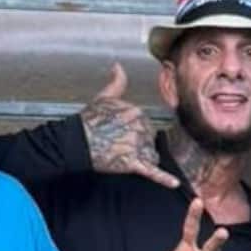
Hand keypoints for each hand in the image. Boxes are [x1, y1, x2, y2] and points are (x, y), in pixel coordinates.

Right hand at [82, 60, 179, 185]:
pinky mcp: (133, 163)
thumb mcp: (103, 98)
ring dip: (141, 158)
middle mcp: (141, 128)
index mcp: (137, 113)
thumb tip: (118, 65)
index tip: (118, 132)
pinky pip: (152, 171)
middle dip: (138, 145)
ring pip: (150, 155)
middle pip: (150, 141)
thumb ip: (116, 83)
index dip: (134, 131)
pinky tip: (174, 184)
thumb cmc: (88, 120)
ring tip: (121, 156)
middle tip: (116, 145)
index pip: (146, 125)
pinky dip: (164, 179)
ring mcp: (137, 146)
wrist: (76, 141)